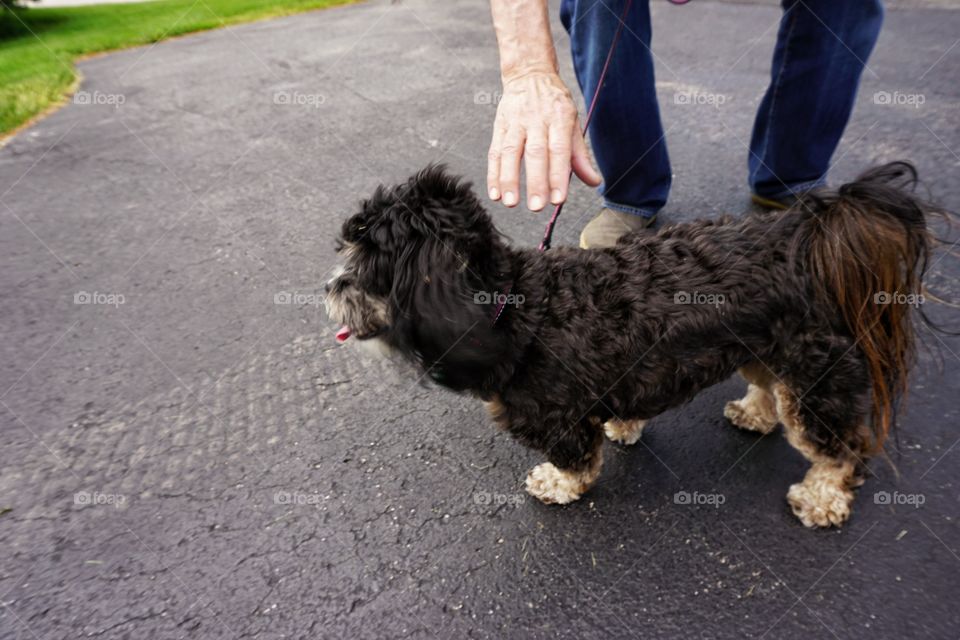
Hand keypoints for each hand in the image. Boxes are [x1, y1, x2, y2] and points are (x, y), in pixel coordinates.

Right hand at [487, 71, 600, 210]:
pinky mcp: (500, 126)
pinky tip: (495, 193)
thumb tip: (594, 181)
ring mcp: (516, 122)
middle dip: (535, 182)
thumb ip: (579, 155)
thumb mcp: (572, 122)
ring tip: (510, 203)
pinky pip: (495, 151)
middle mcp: (537, 120)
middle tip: (536, 206)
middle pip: (535, 153)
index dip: (558, 175)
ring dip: (509, 180)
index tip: (559, 199)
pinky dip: (493, 174)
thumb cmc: (555, 103)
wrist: (529, 74)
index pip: (559, 150)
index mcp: (559, 118)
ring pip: (510, 152)